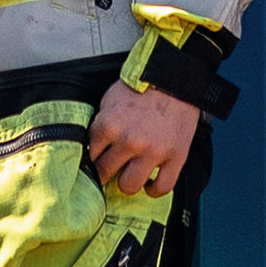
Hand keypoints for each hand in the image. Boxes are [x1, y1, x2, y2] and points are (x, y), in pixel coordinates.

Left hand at [86, 80, 198, 197]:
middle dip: (104, 172)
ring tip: (130, 175)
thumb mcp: (110, 101)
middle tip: (109, 169)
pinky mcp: (175, 157)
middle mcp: (129, 141)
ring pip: (129, 186)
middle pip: (105, 173)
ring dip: (127, 182)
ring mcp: (153, 151)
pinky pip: (161, 188)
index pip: (90, 155)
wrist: (174, 77)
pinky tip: (149, 183)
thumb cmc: (141, 86)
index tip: (95, 161)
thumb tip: (91, 149)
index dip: (91, 159)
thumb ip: (100, 125)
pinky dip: (153, 190)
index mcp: (109, 125)